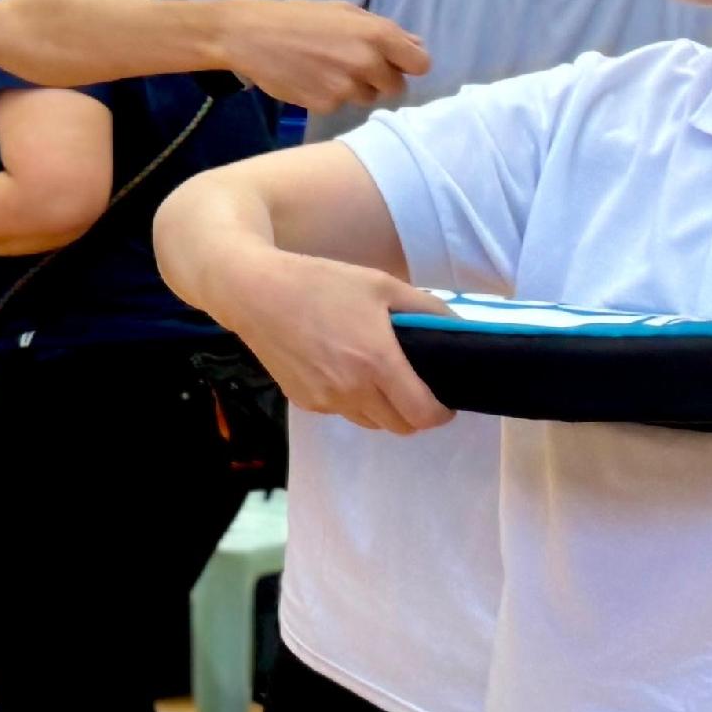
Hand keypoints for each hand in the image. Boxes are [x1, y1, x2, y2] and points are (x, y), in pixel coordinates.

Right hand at [213, 253, 449, 432]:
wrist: (255, 294)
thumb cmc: (321, 283)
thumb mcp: (381, 284)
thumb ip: (426, 309)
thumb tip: (456, 328)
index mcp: (377, 363)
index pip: (422, 414)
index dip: (441, 413)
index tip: (444, 401)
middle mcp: (352, 390)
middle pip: (400, 427)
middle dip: (415, 414)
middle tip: (415, 388)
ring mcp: (325, 401)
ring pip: (371, 423)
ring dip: (384, 410)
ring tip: (378, 377)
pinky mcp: (304, 402)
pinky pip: (342, 412)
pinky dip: (352, 401)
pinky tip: (342, 369)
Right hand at [220, 0, 429, 113]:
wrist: (250, 35)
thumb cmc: (298, 17)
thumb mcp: (345, 11)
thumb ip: (383, 30)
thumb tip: (415, 46)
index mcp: (378, 34)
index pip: (420, 64)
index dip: (408, 65)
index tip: (395, 64)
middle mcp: (368, 63)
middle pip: (396, 88)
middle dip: (381, 80)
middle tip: (355, 67)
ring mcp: (346, 87)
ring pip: (368, 99)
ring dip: (355, 89)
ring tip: (328, 72)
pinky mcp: (325, 105)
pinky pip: (340, 106)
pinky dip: (329, 97)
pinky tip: (310, 81)